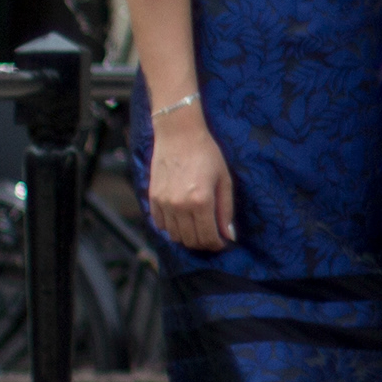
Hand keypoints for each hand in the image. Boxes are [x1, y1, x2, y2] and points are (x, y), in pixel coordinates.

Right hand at [146, 111, 236, 252]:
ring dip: (187, 237)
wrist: (179, 136)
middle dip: (203, 243)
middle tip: (212, 237)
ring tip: (198, 228)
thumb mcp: (224, 180)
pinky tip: (182, 220)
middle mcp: (179, 205)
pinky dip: (171, 228)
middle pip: (190, 240)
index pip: (207, 237)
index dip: (216, 245)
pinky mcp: (152, 198)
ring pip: (174, 235)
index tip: (222, 242)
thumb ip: (226, 210)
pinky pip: (160, 224)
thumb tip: (228, 235)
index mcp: (201, 202)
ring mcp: (163, 203)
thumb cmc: (207, 155)